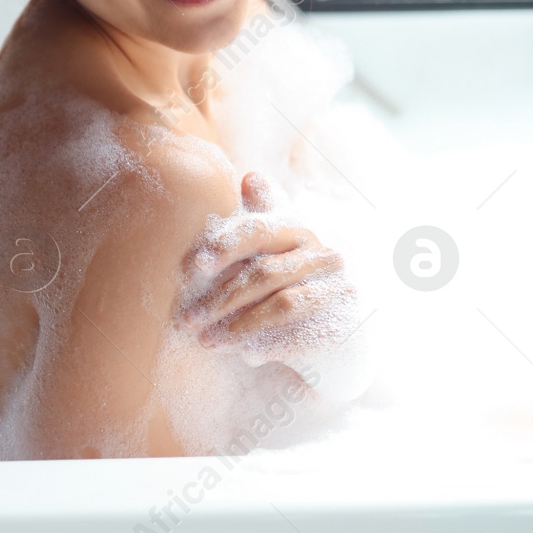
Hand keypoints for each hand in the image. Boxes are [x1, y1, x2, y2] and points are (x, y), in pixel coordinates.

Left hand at [177, 171, 355, 367]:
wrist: (345, 327)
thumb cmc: (299, 280)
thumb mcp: (282, 246)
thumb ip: (264, 216)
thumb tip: (250, 176)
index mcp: (301, 231)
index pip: (261, 231)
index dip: (226, 246)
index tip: (195, 266)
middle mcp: (325, 256)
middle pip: (265, 274)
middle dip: (221, 298)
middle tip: (187, 319)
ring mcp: (339, 290)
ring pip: (281, 306)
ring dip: (238, 327)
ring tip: (206, 341)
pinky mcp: (345, 323)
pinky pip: (302, 335)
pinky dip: (270, 345)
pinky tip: (245, 356)